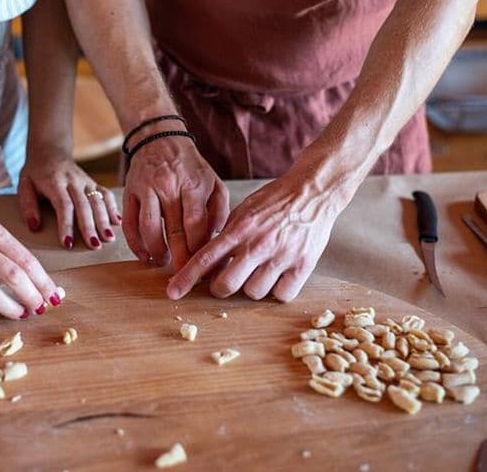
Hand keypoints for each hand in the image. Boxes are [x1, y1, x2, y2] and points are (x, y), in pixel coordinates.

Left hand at [18, 149, 120, 249]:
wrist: (50, 151)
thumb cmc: (35, 173)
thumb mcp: (24, 185)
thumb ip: (28, 205)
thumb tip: (34, 226)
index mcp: (54, 182)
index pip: (63, 205)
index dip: (66, 225)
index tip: (68, 243)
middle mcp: (73, 181)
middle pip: (84, 205)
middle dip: (90, 227)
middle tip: (94, 245)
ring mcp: (85, 181)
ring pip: (97, 201)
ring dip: (104, 220)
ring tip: (108, 238)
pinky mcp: (93, 182)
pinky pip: (106, 194)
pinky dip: (113, 207)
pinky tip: (117, 222)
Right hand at [123, 134, 228, 269]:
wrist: (159, 138)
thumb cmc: (190, 166)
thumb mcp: (213, 182)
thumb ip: (219, 210)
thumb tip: (215, 239)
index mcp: (193, 184)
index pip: (196, 223)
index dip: (198, 249)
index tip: (202, 266)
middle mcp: (168, 185)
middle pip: (174, 229)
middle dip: (179, 257)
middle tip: (184, 276)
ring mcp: (146, 188)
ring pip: (149, 228)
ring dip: (157, 251)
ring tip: (163, 262)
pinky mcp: (129, 191)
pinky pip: (129, 223)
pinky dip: (135, 243)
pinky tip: (144, 255)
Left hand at [166, 171, 344, 301]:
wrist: (313, 191)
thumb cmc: (275, 200)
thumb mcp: (244, 211)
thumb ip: (226, 235)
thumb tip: (207, 260)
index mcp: (239, 229)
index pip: (205, 259)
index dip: (186, 278)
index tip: (173, 292)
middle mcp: (257, 245)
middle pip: (226, 285)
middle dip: (220, 288)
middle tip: (225, 281)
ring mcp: (281, 256)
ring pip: (254, 293)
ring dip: (251, 287)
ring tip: (258, 271)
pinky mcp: (303, 265)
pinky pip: (282, 295)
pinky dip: (278, 290)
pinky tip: (278, 277)